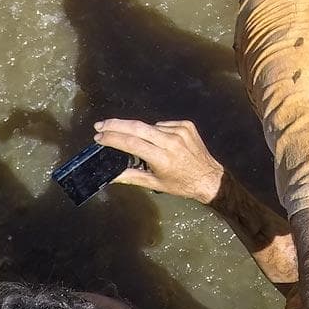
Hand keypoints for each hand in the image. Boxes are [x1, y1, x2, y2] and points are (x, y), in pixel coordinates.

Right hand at [94, 118, 223, 203]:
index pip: (131, 143)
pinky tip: (158, 141)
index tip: (99, 137)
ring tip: (137, 143)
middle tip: (100, 125)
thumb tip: (110, 175)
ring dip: (138, 131)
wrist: (209, 177)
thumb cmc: (182, 184)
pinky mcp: (186, 125)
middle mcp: (171, 141)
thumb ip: (131, 176)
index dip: (113, 138)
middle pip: (137, 127)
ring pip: (150, 126)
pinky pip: (163, 125)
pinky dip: (156, 131)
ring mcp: (180, 131)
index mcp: (162, 158)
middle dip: (116, 124)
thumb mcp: (155, 183)